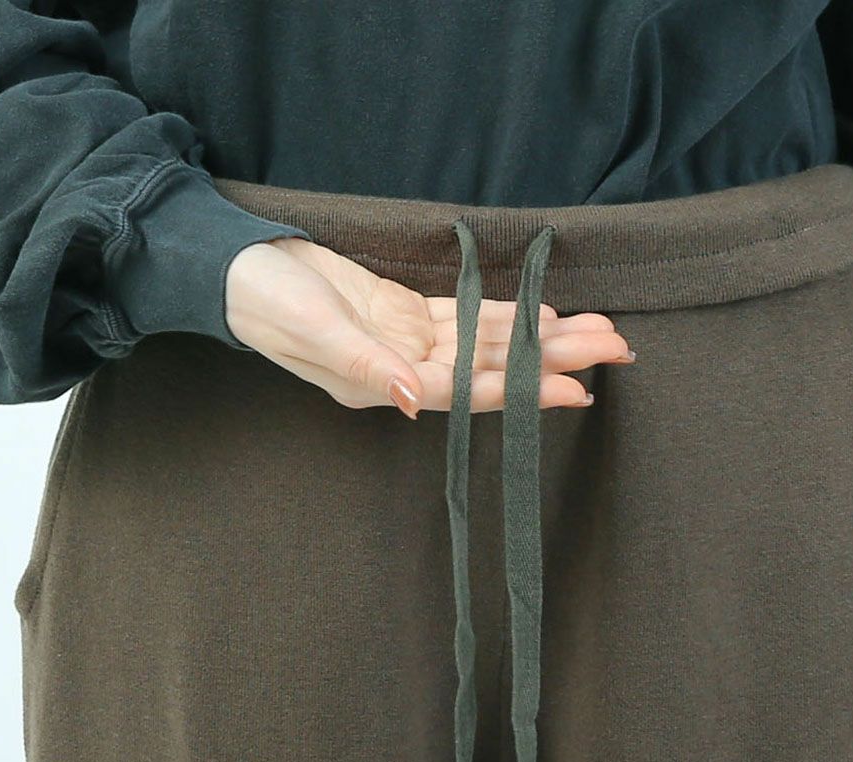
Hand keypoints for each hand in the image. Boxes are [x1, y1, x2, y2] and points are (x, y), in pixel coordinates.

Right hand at [224, 236, 635, 417]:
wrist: (237, 269)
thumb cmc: (265, 302)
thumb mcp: (314, 331)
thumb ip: (366, 365)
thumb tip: (417, 400)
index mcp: (383, 385)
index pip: (468, 390)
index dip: (521, 390)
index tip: (574, 387)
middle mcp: (405, 372)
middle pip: (492, 369)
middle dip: (553, 360)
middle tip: (615, 351)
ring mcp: (408, 344)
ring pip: (488, 343)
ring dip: (541, 338)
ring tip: (598, 332)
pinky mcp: (405, 314)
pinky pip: (467, 318)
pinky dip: (505, 316)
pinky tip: (544, 315)